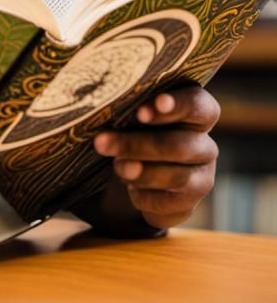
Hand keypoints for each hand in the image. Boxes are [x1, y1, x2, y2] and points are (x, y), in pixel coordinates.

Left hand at [91, 86, 219, 229]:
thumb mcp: (132, 112)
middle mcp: (205, 144)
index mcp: (196, 112)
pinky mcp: (190, 203)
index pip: (199, 105)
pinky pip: (167, 202)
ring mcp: (202, 176)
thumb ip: (128, 105)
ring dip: (140, 172)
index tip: (142, 111)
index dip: (177, 106)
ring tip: (116, 167)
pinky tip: (129, 189)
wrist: (135, 170)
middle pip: (181, 145)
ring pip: (176, 177)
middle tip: (102, 143)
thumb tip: (99, 101)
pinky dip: (143, 196)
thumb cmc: (133, 126)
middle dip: (138, 145)